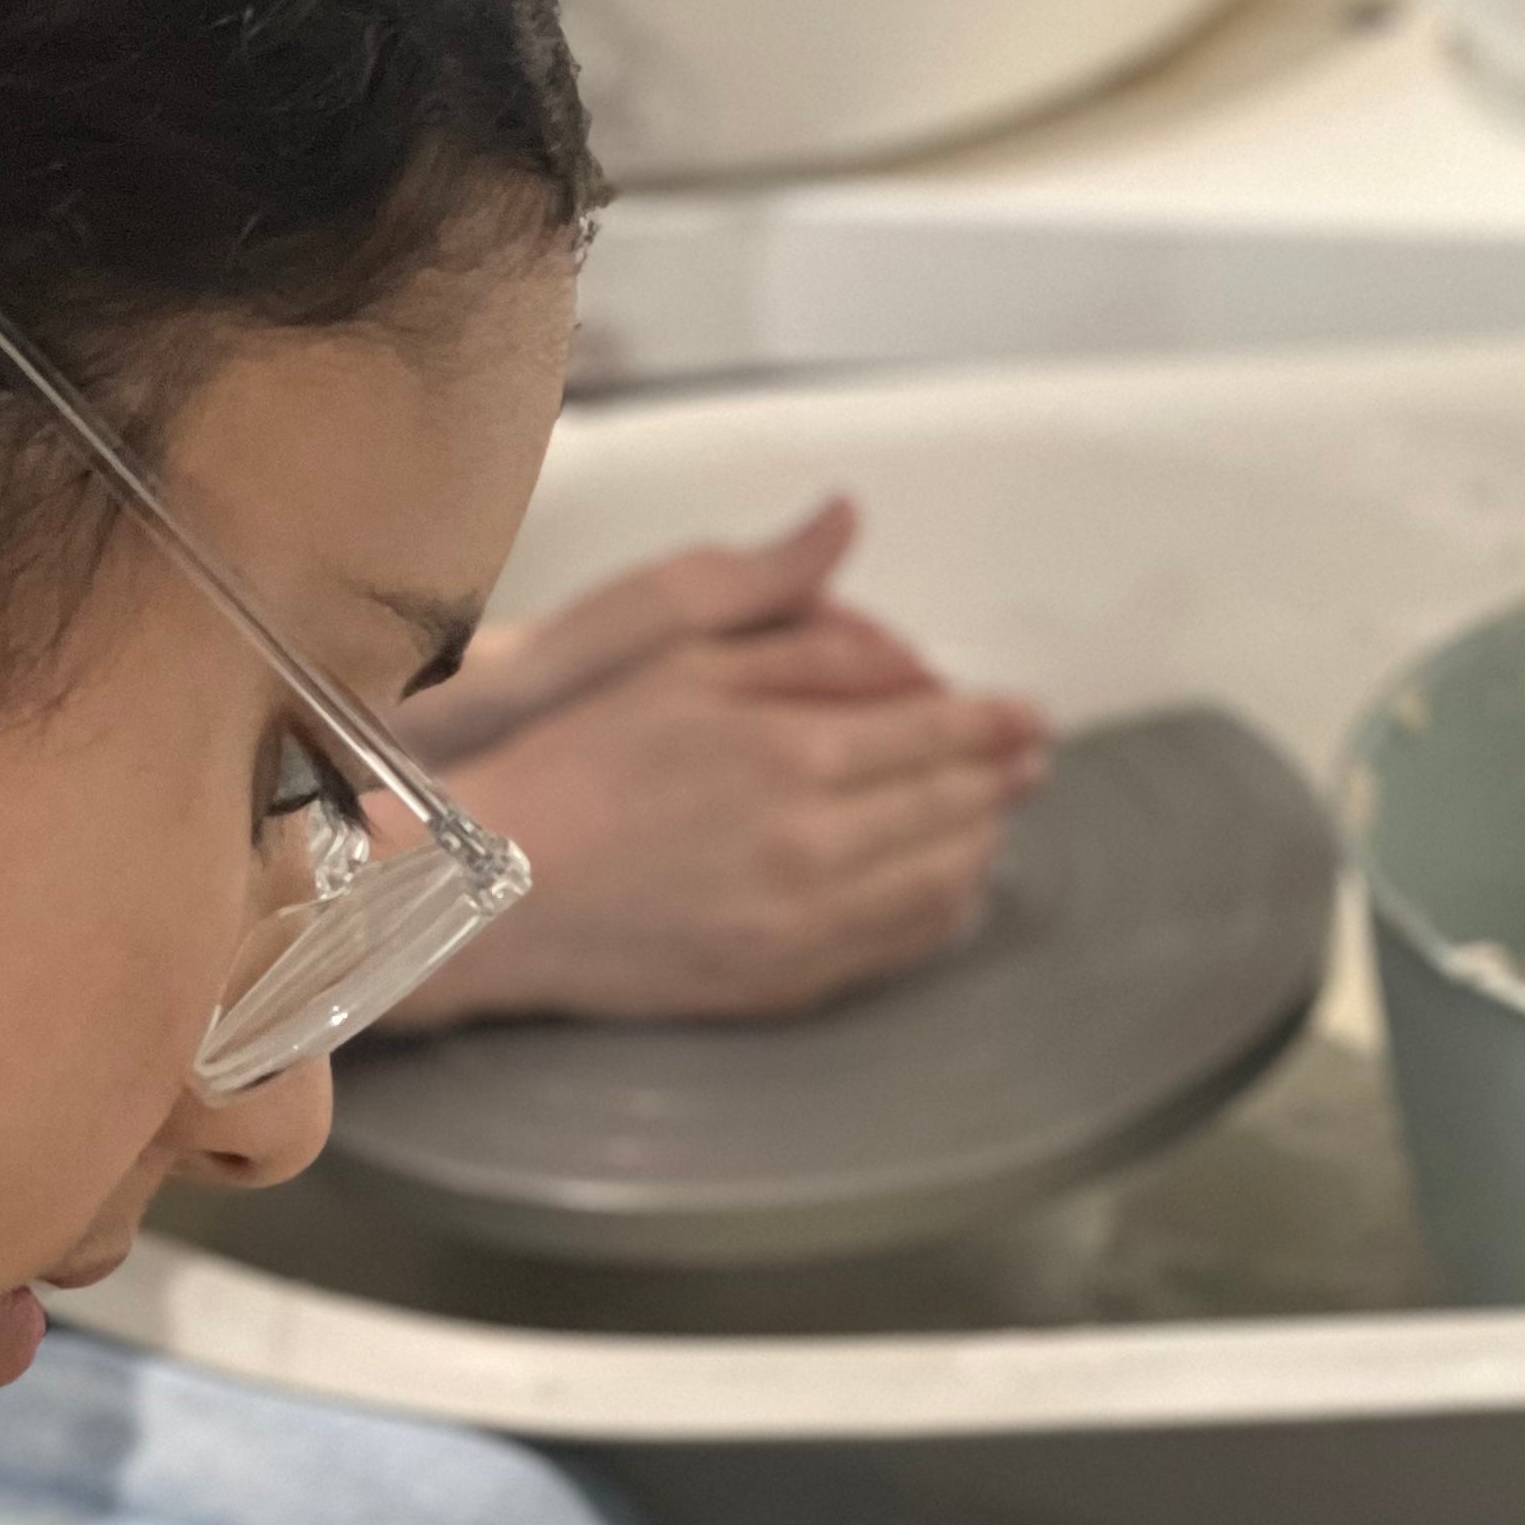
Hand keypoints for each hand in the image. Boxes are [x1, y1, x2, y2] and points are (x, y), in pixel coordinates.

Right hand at [384, 499, 1049, 1029]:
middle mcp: (814, 849)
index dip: (995, 722)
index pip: (941, 733)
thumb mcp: (675, 656)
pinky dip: (937, 917)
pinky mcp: (780, 986)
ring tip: (989, 818)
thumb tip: (855, 538)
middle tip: (1027, 762)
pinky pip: (895, 952)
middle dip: (1001, 781)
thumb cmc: (576, 761)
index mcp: (795, 753)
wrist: (496, 887)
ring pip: (939, 888)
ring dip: (978, 849)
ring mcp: (802, 929)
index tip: (1028, 717)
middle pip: (956, 811)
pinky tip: (943, 890)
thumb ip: (790, 623)